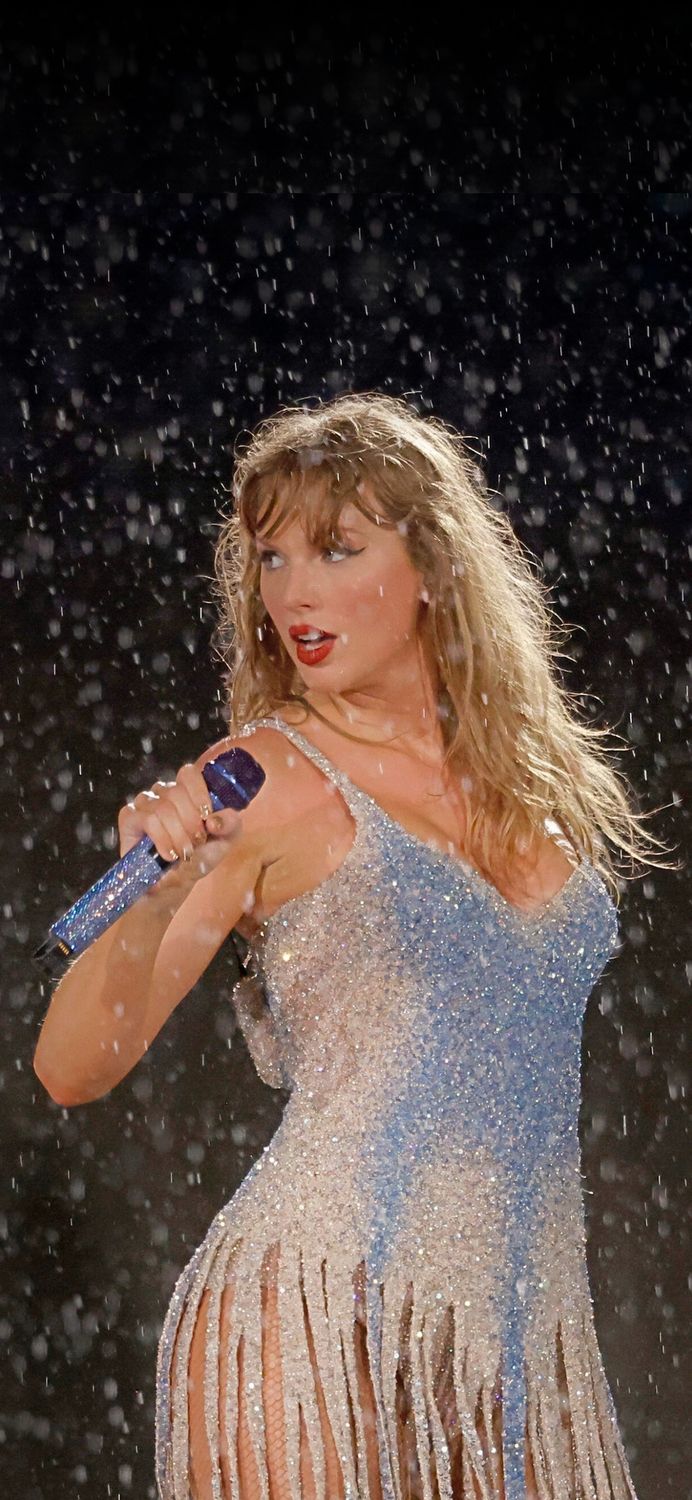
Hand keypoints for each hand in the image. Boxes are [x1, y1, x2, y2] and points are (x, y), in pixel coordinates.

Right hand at [117, 760, 241, 882]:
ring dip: (177, 834)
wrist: (173, 884)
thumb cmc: (198, 858)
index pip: (189, 774)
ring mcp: (145, 803)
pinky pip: (147, 819)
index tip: (207, 817)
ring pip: (163, 808)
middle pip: (177, 793)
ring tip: (184, 853)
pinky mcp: (129, 816)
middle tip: (197, 842)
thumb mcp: (223, 842)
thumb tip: (216, 819)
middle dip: (191, 822)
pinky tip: (168, 854)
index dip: (199, 793)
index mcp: (187, 791)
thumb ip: (230, 825)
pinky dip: (162, 839)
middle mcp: (164, 792)